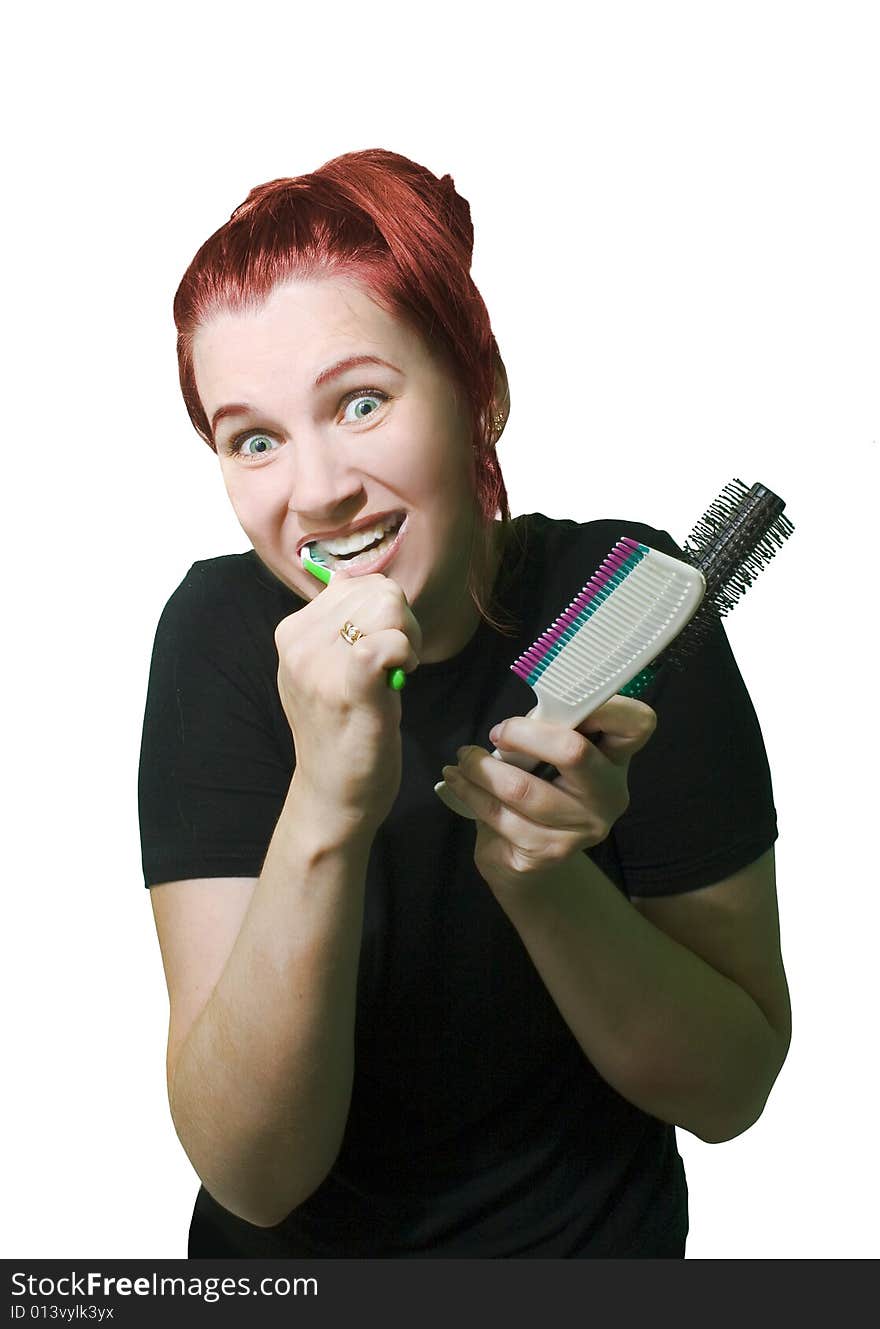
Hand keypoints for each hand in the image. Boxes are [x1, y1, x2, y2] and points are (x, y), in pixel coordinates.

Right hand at [275, 572, 421, 829]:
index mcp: (291, 632)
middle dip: (402, 622)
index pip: (356, 585)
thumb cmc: (340, 732)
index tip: (381, 652)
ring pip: (389, 606)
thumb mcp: (324, 670)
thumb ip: (335, 626)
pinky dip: (407, 654)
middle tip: (395, 664)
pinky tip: (399, 680)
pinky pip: (392, 639)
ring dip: (407, 638)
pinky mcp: (349, 684)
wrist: (333, 794)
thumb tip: (353, 580)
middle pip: (379, 590)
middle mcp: (298, 642)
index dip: (384, 613)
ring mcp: (319, 662)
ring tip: (395, 673)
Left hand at [441, 697, 656, 892]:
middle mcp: (610, 794)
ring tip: (463, 760)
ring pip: (523, 789)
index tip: (560, 701)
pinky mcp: (550, 852)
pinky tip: (457, 782)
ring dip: (481, 769)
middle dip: (523, 734)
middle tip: (496, 732)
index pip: (636, 724)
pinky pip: (501, 816)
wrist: (527, 856)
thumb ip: (547, 729)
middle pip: (573, 751)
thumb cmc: (538, 787)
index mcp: (616, 758)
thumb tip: (518, 720)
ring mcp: (583, 828)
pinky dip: (471, 793)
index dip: (607, 705)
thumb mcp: (548, 753)